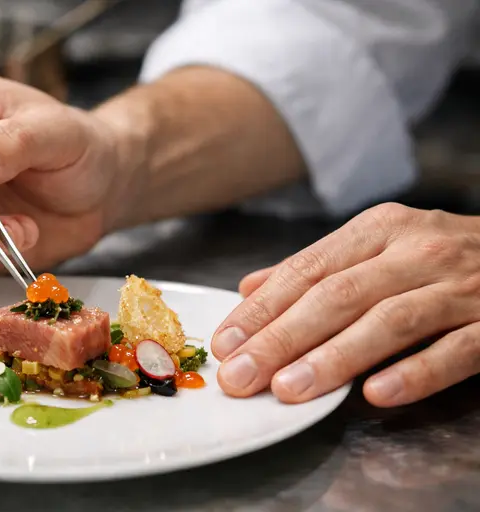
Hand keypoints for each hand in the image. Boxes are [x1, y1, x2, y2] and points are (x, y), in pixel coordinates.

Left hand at [211, 203, 479, 406]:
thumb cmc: (443, 255)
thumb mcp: (378, 246)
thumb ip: (316, 268)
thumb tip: (250, 289)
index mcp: (378, 230)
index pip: (306, 271)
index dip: (262, 310)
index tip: (225, 344)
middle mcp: (415, 250)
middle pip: (336, 296)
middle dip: (281, 338)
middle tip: (241, 376)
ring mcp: (459, 285)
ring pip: (388, 321)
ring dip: (334, 357)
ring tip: (289, 388)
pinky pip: (456, 349)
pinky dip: (416, 371)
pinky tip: (376, 394)